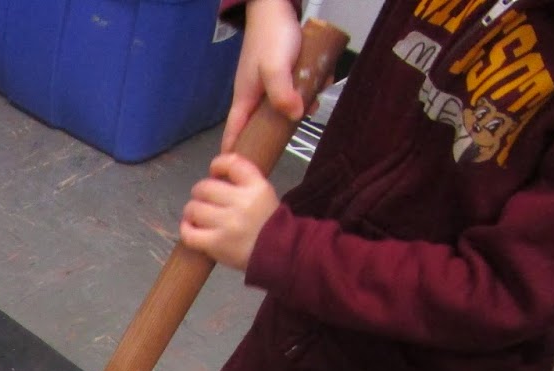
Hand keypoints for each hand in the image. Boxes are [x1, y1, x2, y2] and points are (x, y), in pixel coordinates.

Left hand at [180, 154, 279, 269]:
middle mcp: (241, 203)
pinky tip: (191, 227)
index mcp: (256, 187)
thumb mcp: (262, 192)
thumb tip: (221, 152)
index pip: (231, 162)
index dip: (217, 164)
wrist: (277, 253)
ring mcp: (227, 224)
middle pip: (205, 187)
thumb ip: (242, 175)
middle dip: (200, 192)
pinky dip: (186, 229)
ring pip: (193, 208)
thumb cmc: (267, 221)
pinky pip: (189, 233)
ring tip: (199, 216)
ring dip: (192, 211)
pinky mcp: (216, 244)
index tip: (215, 172)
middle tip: (205, 200)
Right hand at [222, 0, 304, 151]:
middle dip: (274, 133)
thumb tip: (294, 117)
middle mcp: (254, 95)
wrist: (275, 6)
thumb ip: (282, 93)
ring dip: (297, 108)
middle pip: (260, 124)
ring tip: (313, 104)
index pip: (234, 133)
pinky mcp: (281, 74)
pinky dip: (305, 90)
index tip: (238, 171)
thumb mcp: (276, 68)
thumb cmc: (271, 38)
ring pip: (280, 107)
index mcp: (245, 99)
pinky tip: (318, 85)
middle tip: (286, 144)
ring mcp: (267, 84)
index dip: (235, 152)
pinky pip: (292, 90)